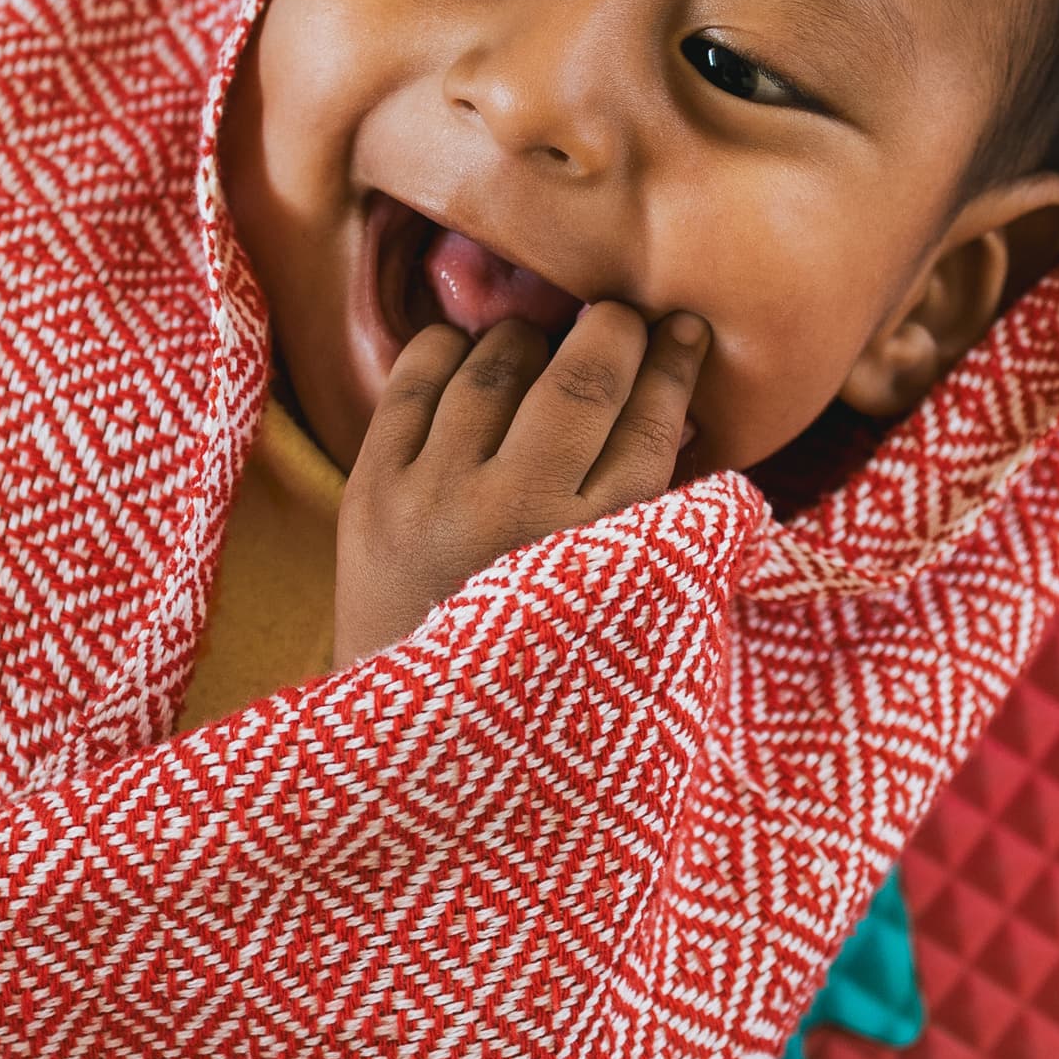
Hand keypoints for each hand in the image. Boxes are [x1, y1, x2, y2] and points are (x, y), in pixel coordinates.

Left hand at [334, 302, 710, 664]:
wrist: (413, 739)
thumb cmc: (539, 671)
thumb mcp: (621, 611)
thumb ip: (654, 515)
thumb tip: (676, 399)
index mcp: (595, 560)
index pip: (651, 426)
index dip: (674, 364)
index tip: (686, 329)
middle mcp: (515, 519)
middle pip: (582, 381)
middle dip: (614, 332)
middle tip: (623, 319)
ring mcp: (435, 499)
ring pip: (497, 366)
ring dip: (532, 341)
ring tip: (547, 346)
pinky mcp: (372, 491)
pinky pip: (415, 379)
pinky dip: (450, 350)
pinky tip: (473, 352)